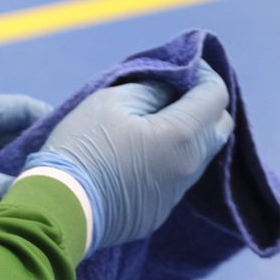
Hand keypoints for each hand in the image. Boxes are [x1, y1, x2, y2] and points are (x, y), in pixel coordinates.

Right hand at [25, 61, 234, 254]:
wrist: (59, 207)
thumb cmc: (83, 147)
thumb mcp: (111, 101)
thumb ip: (150, 90)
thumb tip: (170, 90)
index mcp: (182, 134)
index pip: (216, 94)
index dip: (202, 74)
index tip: (181, 67)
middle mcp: (190, 166)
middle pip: (219, 127)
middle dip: (203, 104)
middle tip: (171, 94)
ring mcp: (176, 194)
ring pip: (199, 155)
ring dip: (185, 134)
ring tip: (150, 125)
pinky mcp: (159, 212)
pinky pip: (176, 179)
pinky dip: (167, 160)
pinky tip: (136, 158)